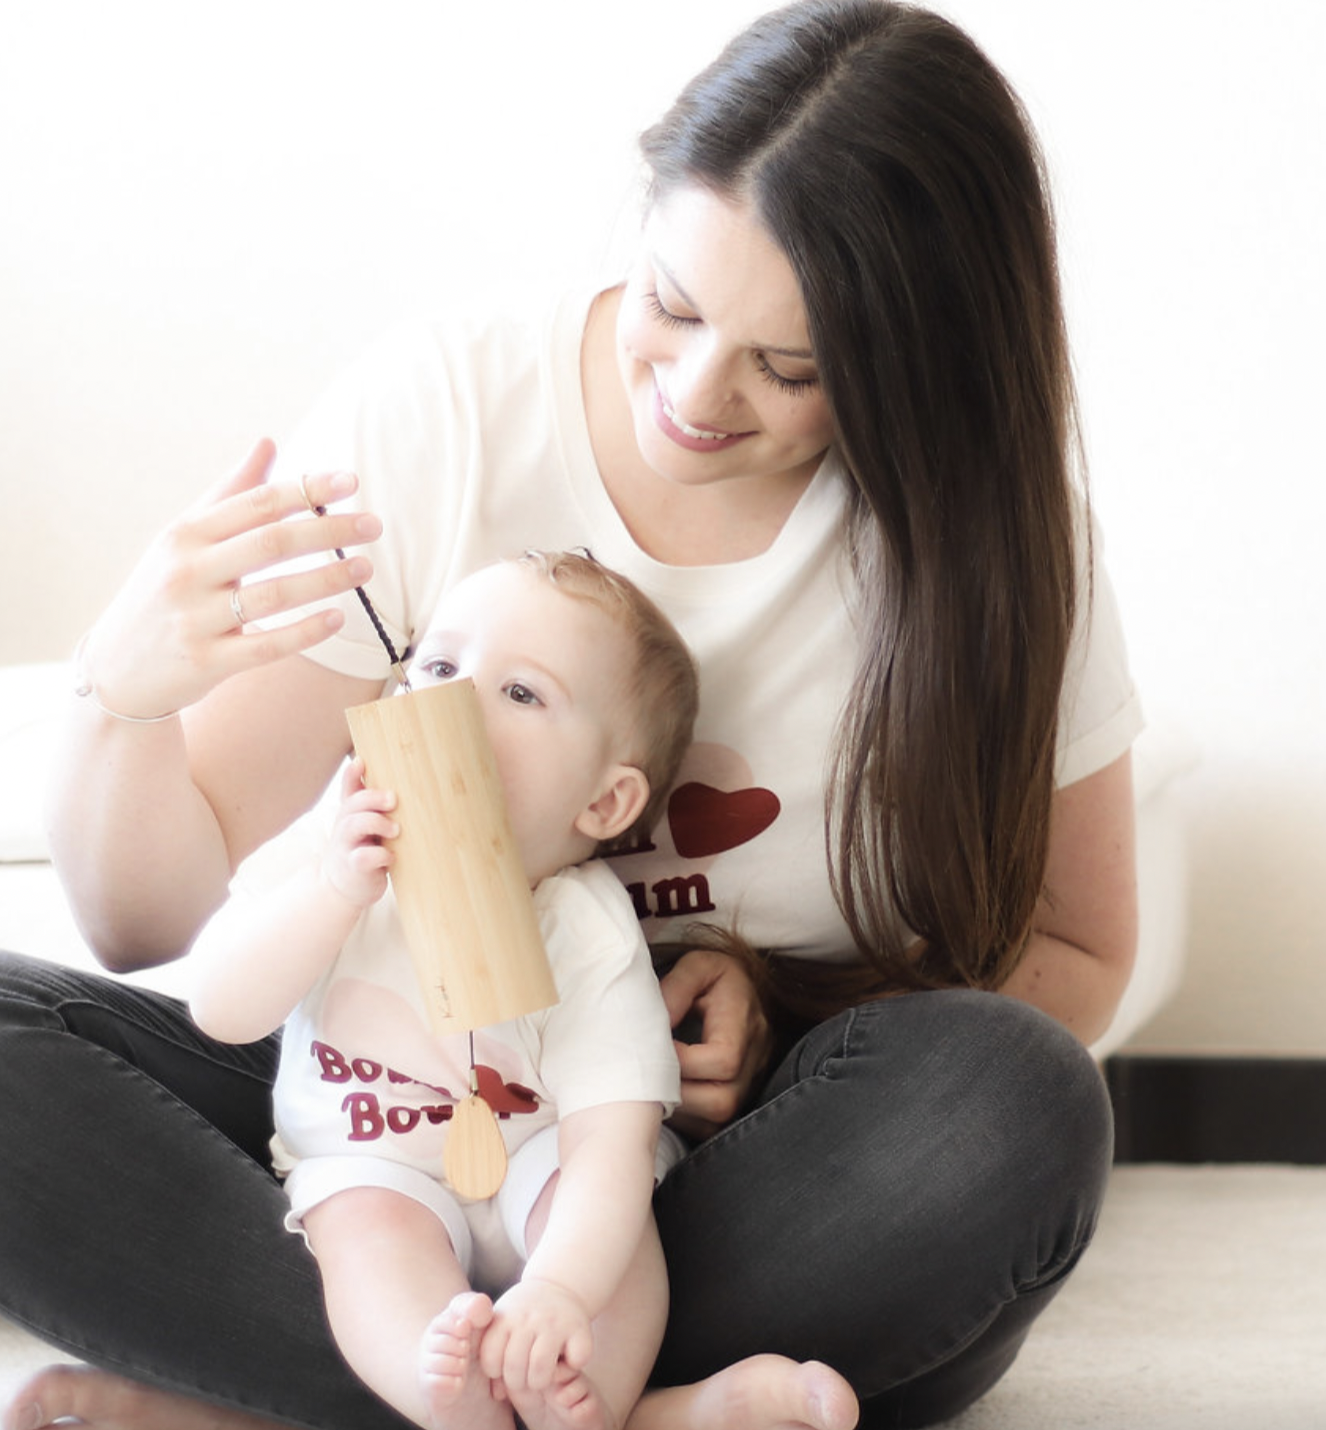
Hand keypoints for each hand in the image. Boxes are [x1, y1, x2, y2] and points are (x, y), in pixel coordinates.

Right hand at [78, 439, 382, 719]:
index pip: (256, 504)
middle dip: (328, 530)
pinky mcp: (206, 663)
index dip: (306, 490)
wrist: (119, 669)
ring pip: (274, 595)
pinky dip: (305, 632)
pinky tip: (338, 619)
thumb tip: (268, 442)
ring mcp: (195, 619)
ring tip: (366, 567)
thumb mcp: (185, 539)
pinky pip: (266, 647)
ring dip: (327, 579)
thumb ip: (230, 493)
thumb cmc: (164, 592)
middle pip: (271, 543)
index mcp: (185, 535)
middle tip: (373, 525)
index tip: (351, 482)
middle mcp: (186, 572)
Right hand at [322, 759, 396, 905]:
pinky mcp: (354, 868)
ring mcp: (346, 847)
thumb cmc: (362, 849)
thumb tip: (403, 778)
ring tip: (395, 829)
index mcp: (350, 814)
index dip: (352, 775)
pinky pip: (362, 857)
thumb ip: (375, 806)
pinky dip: (378, 855)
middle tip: (392, 799)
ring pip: (353, 826)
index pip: (348, 790)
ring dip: (375, 822)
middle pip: (352, 804)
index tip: (361, 761)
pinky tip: (391, 856)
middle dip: (371, 798)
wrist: (343, 888)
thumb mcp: (365, 826)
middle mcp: (344, 827)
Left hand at [480, 1277, 591, 1394]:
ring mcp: (555, 1322)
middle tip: (525, 1378)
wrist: (558, 1285)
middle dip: (519, 1383)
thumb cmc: (523, 1316)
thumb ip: (493, 1357)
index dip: (496, 1372)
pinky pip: (576, 1361)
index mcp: (505, 1318)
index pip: (491, 1361)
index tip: (504, 1367)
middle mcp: (529, 1318)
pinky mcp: (579, 1327)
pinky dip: (572, 1367)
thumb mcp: (502, 1325)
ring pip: (541, 1370)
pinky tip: (567, 1360)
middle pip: (515, 1368)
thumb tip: (497, 1395)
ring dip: (541, 1381)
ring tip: (542, 1376)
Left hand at [660, 948, 773, 1139]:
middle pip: (723, 1101)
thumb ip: (676, 988)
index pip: (724, 1061)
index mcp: (745, 1021)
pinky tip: (668, 1093)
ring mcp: (751, 1081)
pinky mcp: (741, 1097)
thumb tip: (656, 1023)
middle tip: (650, 1074)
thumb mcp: (696, 966)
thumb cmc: (712, 977)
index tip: (657, 1048)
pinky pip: (714, 1124)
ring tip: (656, 1083)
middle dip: (679, 1094)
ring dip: (680, 1108)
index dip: (684, 1062)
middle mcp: (755, 1057)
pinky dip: (687, 1116)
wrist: (739, 987)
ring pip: (718, 1119)